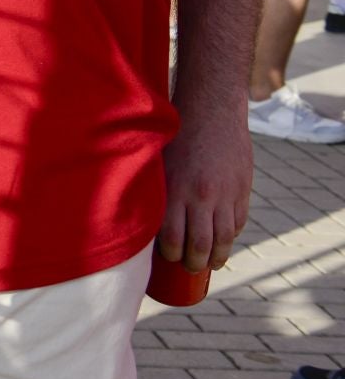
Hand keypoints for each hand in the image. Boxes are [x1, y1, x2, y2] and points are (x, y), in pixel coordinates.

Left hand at [159, 97, 251, 271]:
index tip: (168, 258)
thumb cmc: (175, 134)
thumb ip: (155, 185)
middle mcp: (201, 196)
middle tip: (189, 267)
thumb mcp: (158, 159)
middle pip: (199, 245)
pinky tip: (224, 243)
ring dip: (216, 257)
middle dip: (193, 263)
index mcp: (175, 189)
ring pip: (223, 239)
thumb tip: (137, 211)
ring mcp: (225, 195)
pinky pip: (238, 222)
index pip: (172, 237)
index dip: (170, 254)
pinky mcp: (242, 190)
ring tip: (210, 263)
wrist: (211, 110)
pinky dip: (231, 237)